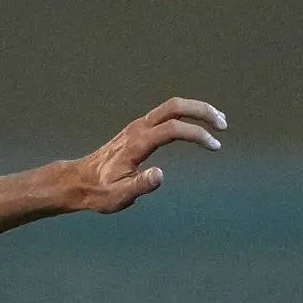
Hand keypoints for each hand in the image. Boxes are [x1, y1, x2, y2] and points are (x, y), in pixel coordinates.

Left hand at [61, 98, 224, 213]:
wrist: (79, 181)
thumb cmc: (99, 192)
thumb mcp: (117, 196)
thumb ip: (139, 185)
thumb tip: (160, 174)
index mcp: (136, 144)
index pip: (173, 129)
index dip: (196, 134)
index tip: (215, 146)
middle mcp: (138, 129)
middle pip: (175, 106)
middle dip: (202, 111)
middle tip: (223, 125)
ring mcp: (138, 126)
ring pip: (172, 106)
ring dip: (197, 110)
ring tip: (219, 123)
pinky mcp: (139, 129)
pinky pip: (166, 113)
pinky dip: (186, 114)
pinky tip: (198, 125)